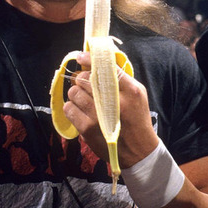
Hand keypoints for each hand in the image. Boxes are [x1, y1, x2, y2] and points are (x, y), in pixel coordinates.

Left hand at [63, 51, 158, 167]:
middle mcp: (115, 102)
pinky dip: (71, 106)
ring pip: (74, 92)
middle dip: (82, 78)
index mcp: (131, 91)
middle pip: (85, 78)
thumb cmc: (137, 119)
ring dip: (76, 92)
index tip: (81, 57)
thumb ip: (121, 78)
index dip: (90, 60)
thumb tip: (97, 63)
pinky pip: (68, 108)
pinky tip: (80, 110)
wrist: (138, 151)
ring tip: (83, 98)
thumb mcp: (138, 95)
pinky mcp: (87, 129)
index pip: (106, 67)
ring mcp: (99, 116)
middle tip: (85, 83)